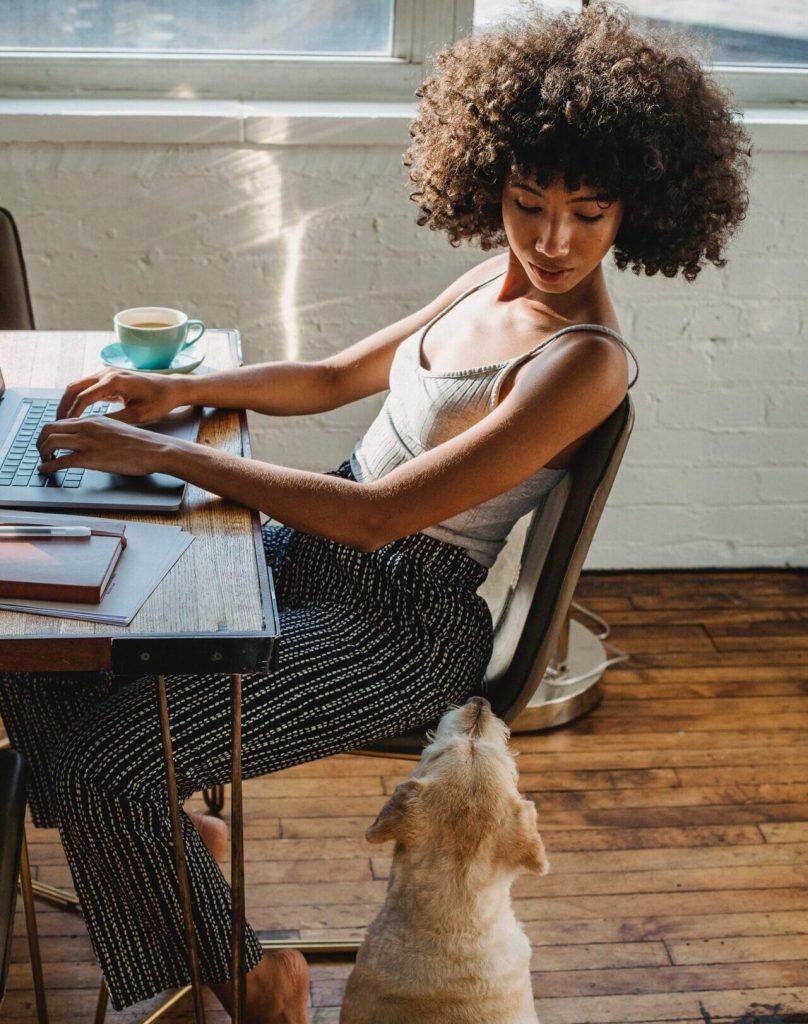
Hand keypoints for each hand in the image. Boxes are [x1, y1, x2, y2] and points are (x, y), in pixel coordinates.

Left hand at [37, 415, 173, 476]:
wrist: (156, 450)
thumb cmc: (141, 443)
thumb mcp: (116, 429)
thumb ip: (98, 432)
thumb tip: (87, 440)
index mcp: (93, 420)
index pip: (60, 421)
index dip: (48, 433)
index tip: (47, 443)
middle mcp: (87, 427)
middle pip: (49, 429)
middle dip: (39, 441)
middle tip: (40, 452)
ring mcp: (89, 442)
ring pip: (51, 442)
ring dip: (42, 453)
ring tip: (43, 461)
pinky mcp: (92, 458)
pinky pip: (62, 460)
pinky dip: (49, 466)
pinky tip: (46, 470)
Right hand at [56, 368, 190, 422]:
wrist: (172, 388)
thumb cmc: (160, 401)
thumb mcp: (138, 415)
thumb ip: (114, 420)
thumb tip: (92, 428)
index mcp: (114, 381)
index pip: (83, 396)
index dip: (72, 413)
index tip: (65, 427)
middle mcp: (107, 374)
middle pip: (74, 387)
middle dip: (63, 405)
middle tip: (57, 423)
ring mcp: (107, 374)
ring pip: (78, 386)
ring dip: (69, 401)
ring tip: (63, 420)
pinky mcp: (110, 379)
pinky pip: (88, 388)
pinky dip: (79, 399)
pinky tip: (76, 414)